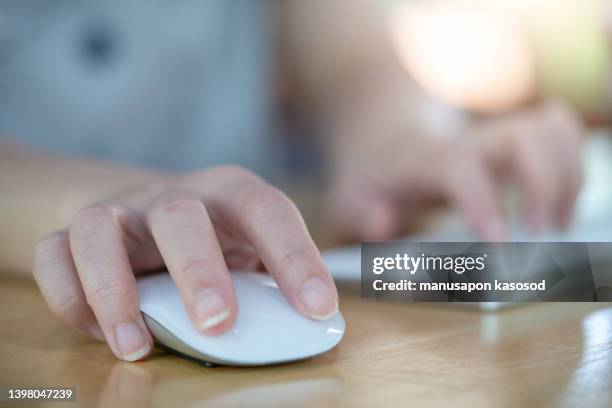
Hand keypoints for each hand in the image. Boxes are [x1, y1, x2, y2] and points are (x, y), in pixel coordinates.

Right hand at [33, 166, 338, 360]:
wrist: (144, 207)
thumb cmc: (213, 239)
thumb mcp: (248, 250)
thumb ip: (268, 281)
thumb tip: (307, 326)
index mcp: (230, 194)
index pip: (268, 210)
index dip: (296, 257)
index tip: (317, 308)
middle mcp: (175, 197)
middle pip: (181, 216)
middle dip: (198, 271)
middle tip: (217, 323)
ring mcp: (121, 212)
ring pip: (99, 228)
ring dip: (114, 290)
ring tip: (137, 345)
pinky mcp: (74, 233)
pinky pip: (54, 254)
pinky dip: (70, 296)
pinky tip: (99, 331)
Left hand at [327, 100, 582, 240]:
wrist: (385, 131)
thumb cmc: (373, 170)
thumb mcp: (350, 194)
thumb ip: (358, 212)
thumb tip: (381, 223)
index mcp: (426, 155)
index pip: (462, 166)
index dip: (485, 202)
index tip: (501, 245)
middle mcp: (469, 138)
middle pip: (526, 137)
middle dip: (546, 185)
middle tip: (541, 235)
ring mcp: (495, 134)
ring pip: (554, 131)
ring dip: (568, 178)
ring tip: (555, 224)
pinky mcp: (514, 139)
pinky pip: (560, 133)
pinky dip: (572, 166)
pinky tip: (555, 204)